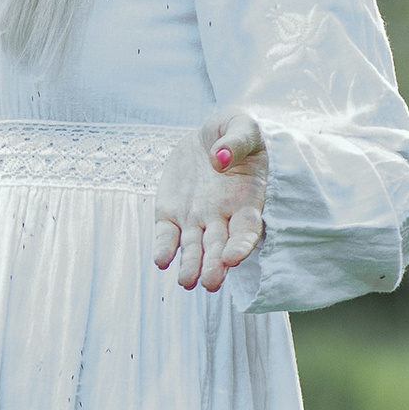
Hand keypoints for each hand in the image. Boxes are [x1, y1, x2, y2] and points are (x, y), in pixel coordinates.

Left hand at [152, 111, 268, 293]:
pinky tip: (161, 259)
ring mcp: (195, 217)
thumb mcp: (242, 126)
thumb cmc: (236, 131)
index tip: (232, 258)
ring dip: (190, 265)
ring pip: (193, 248)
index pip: (247, 230)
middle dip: (214, 266)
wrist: (209, 134)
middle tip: (209, 283)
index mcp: (246, 200)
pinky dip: (164, 248)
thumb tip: (220, 158)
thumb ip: (236, 141)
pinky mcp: (170, 212)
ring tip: (186, 281)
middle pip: (219, 246)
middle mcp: (222, 216)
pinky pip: (166, 235)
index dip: (241, 246)